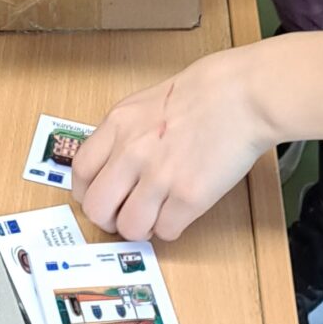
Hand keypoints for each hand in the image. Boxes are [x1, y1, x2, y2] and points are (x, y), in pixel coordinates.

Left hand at [69, 49, 274, 240]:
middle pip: (97, 208)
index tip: (99, 198)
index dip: (88, 193)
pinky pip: (166, 231)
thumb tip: (113, 166)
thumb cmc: (203, 93)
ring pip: (130, 227)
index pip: (80, 172)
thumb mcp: (144, 103)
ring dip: (142, 228)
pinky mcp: (189, 196)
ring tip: (156, 216)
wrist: (242, 95)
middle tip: (124, 216)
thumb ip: (124, 134)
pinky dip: (171, 228)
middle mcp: (132, 152)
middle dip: (109, 219)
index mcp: (118, 125)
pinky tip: (180, 212)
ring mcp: (160, 176)